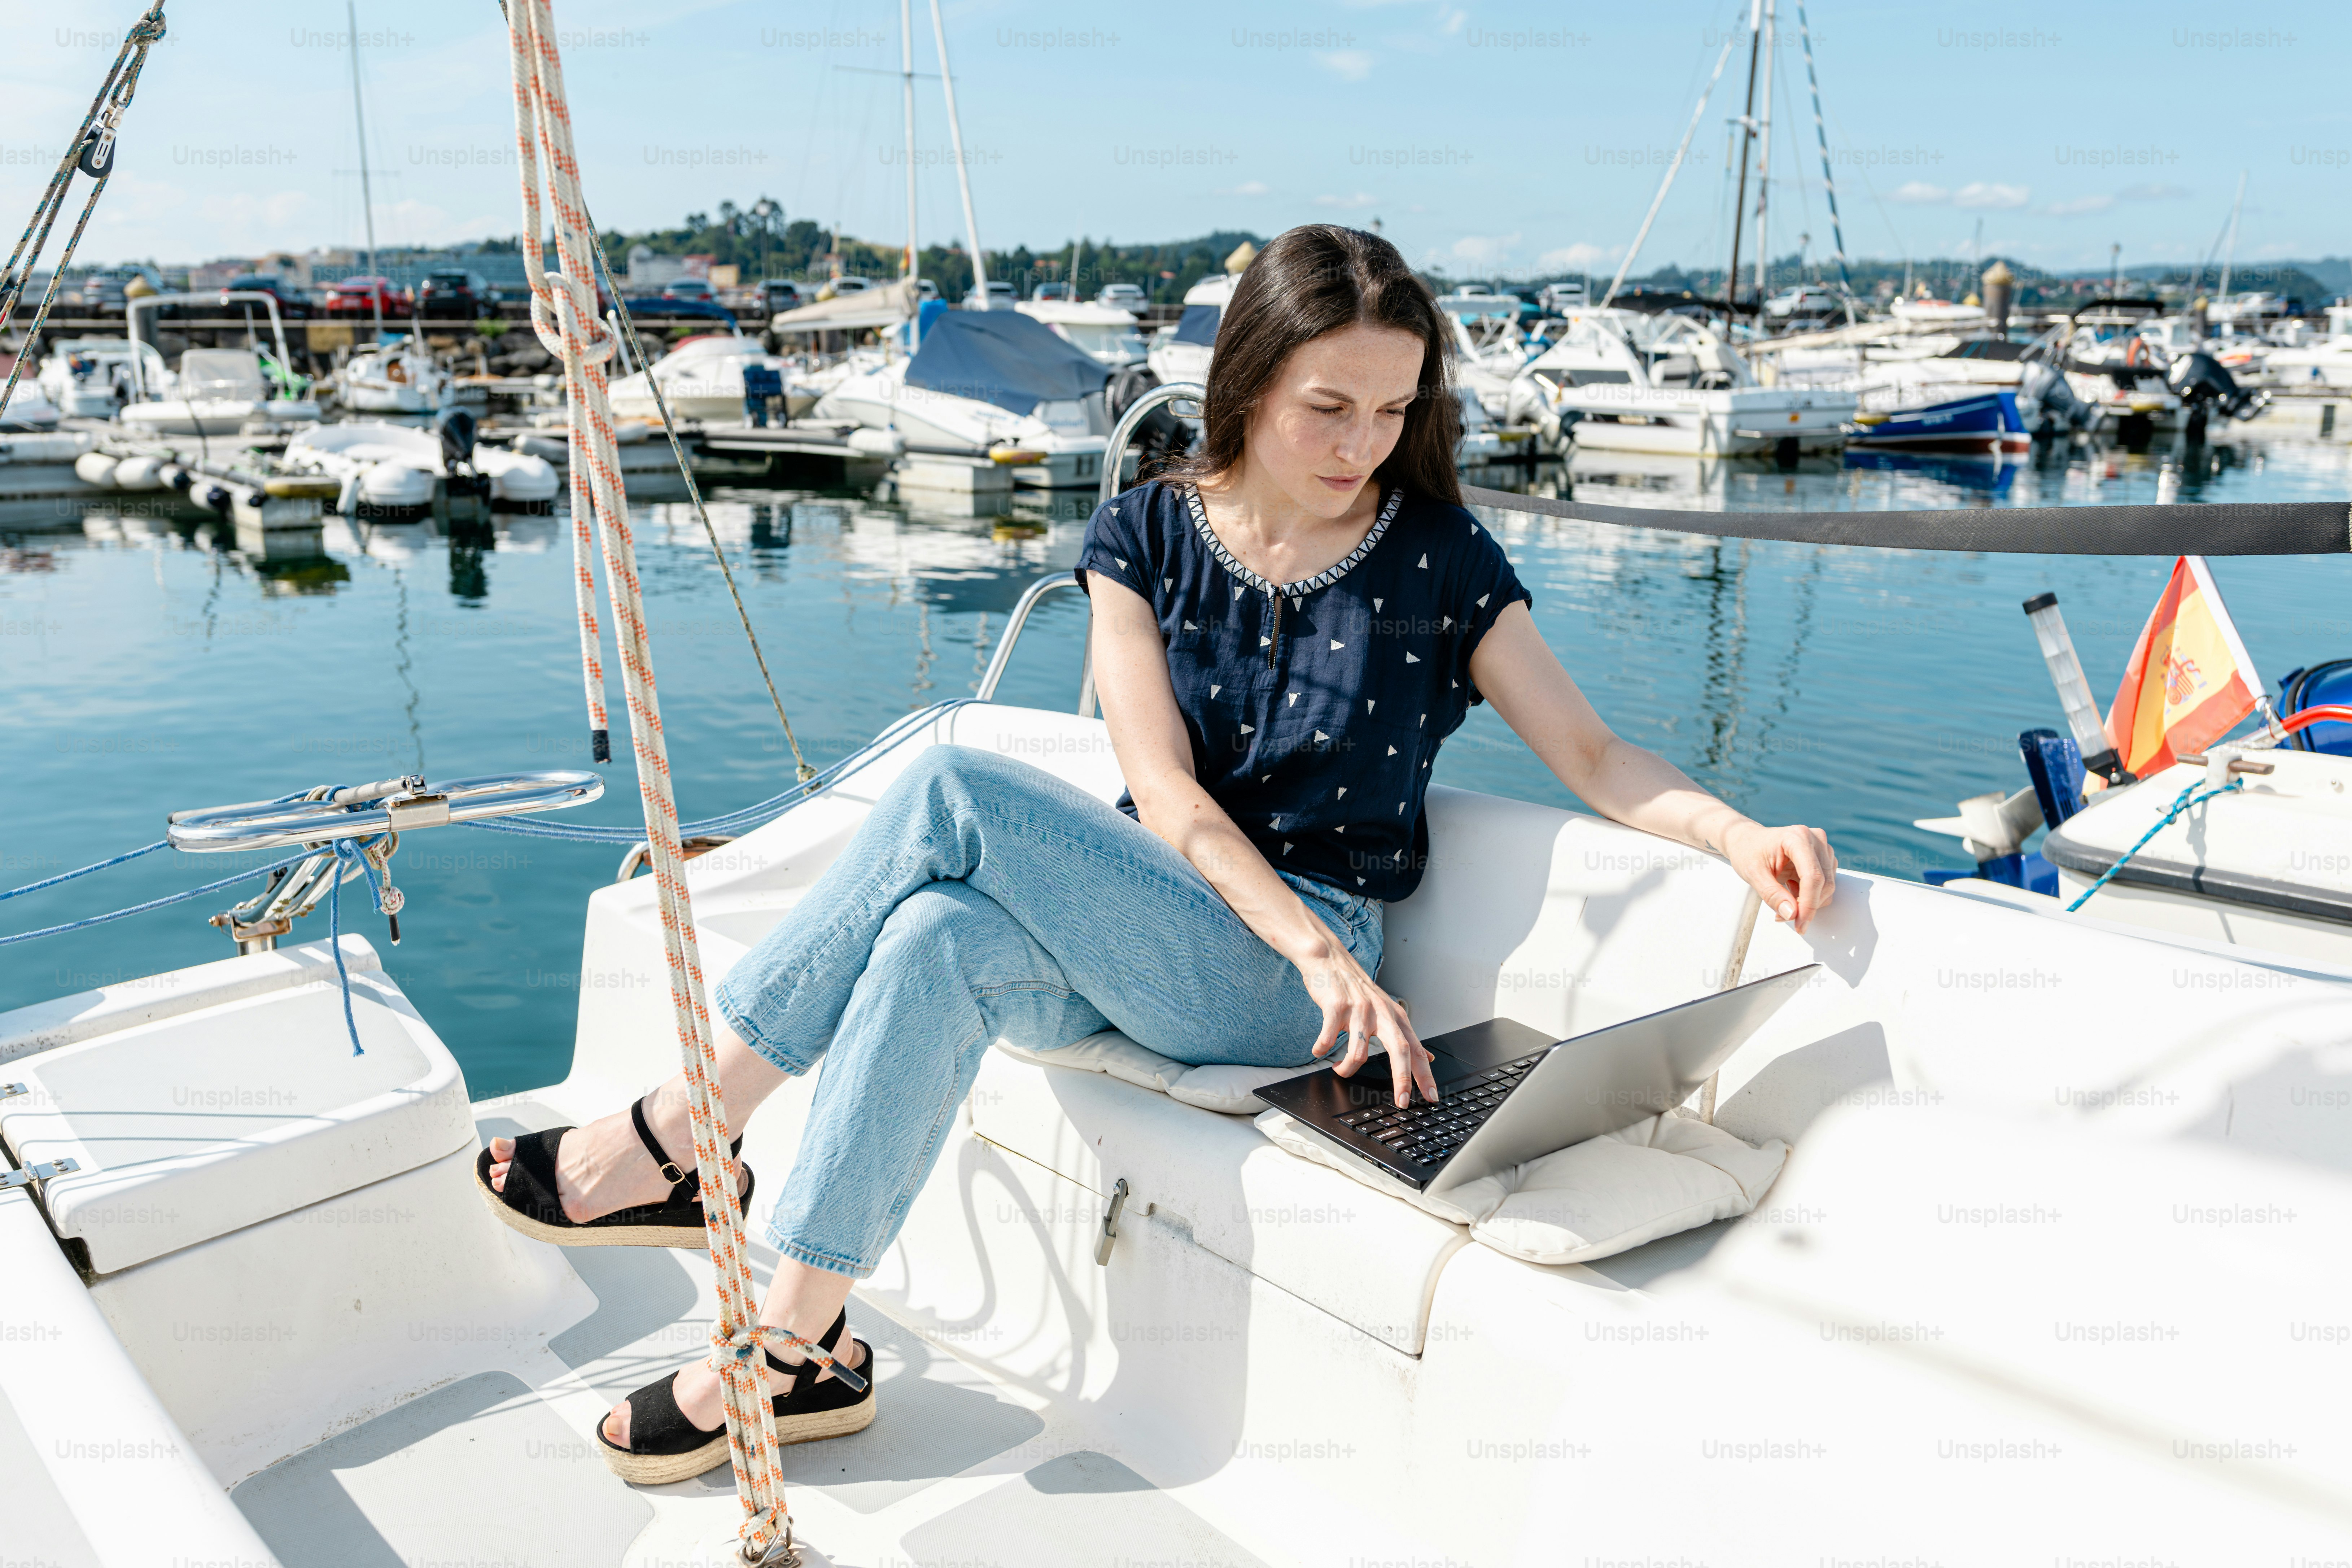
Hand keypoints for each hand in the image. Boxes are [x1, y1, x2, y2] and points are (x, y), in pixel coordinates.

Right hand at [1299, 945, 1436, 1105]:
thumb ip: (1405, 1035)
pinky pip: (1329, 1039)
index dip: (1425, 1075)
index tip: (1431, 1096)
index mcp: (1395, 1016)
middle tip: (1402, 1101)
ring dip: (1347, 1069)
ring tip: (1339, 1070)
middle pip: (1400, 1049)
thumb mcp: (1387, 1010)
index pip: (1416, 1049)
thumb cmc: (1356, 989)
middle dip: (1403, 1079)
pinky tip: (1319, 1050)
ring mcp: (1359, 1010)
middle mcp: (1381, 1013)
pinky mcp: (1336, 1007)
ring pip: (1358, 1052)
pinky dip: (1322, 1049)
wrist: (1329, 959)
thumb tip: (1427, 1058)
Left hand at [1721, 819, 1837, 933]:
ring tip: (1782, 901)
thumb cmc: (1748, 851)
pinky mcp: (1823, 859)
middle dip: (1806, 907)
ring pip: (1826, 887)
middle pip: (1824, 883)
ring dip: (1807, 903)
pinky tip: (1790, 892)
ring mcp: (1822, 848)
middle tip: (1783, 916)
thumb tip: (1792, 914)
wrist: (1748, 841)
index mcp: (1797, 838)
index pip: (1813, 876)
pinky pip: (1824, 885)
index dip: (1808, 904)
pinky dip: (1809, 897)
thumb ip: (1772, 894)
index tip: (1799, 923)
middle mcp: (1815, 840)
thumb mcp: (1753, 874)